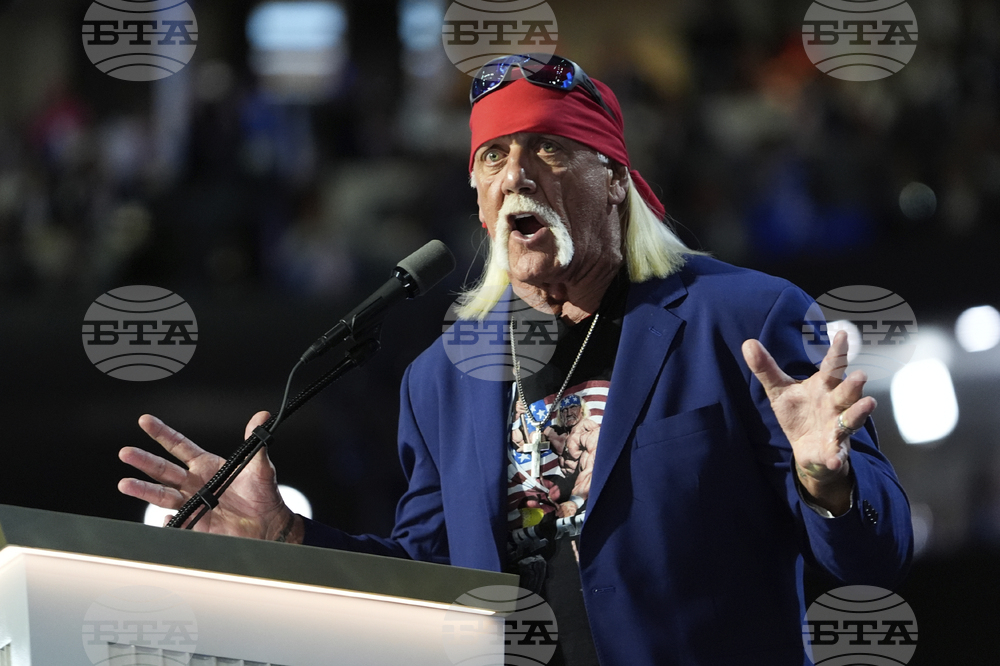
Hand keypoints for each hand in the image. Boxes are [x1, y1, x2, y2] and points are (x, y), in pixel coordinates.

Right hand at [118, 412, 300, 541]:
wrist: (268, 523)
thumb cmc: (263, 493)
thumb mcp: (260, 466)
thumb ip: (256, 442)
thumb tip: (262, 417)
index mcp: (206, 465)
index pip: (179, 445)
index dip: (161, 433)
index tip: (145, 420)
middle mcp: (194, 483)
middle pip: (163, 470)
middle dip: (144, 461)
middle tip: (126, 452)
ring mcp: (193, 503)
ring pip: (162, 496)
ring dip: (144, 490)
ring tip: (125, 484)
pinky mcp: (196, 523)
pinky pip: (176, 522)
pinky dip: (169, 520)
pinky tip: (166, 517)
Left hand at [742, 330, 873, 514]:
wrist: (806, 447)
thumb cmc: (799, 412)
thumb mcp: (779, 390)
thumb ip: (766, 369)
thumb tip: (748, 343)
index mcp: (823, 387)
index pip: (832, 366)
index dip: (838, 351)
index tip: (841, 334)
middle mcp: (835, 404)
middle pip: (846, 392)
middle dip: (853, 385)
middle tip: (860, 375)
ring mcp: (837, 427)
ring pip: (851, 419)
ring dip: (859, 413)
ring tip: (868, 404)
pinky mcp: (833, 449)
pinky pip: (837, 452)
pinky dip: (836, 456)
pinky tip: (835, 459)